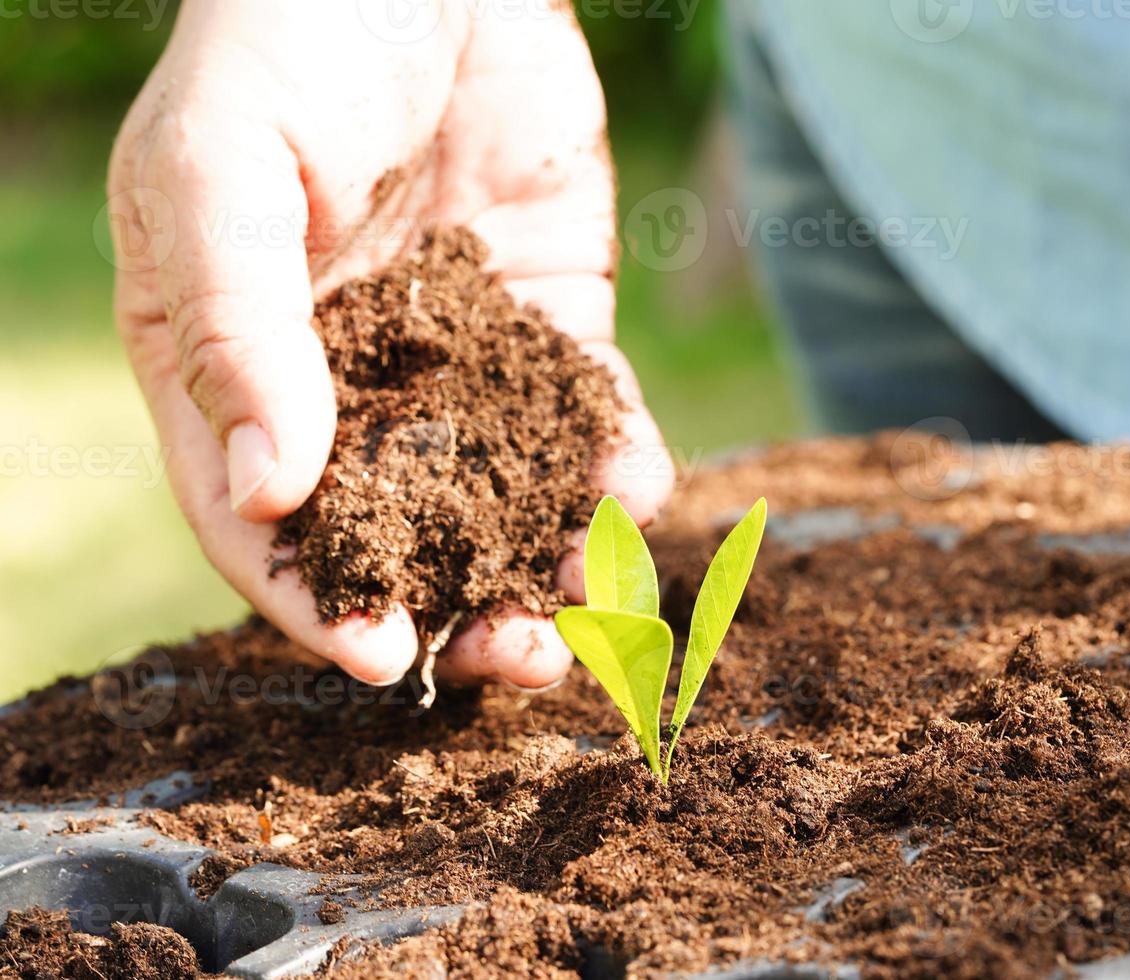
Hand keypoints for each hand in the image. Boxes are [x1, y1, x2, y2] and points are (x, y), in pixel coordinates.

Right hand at [106, 0, 672, 687]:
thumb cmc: (286, 42)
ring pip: (497, 489)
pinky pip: (581, 408)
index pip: (260, 517)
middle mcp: (345, 381)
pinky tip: (634, 482)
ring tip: (595, 602)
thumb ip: (233, 325)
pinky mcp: (545, 318)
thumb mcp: (221, 170)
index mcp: (229, 363)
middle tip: (522, 660)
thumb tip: (269, 492)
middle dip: (457, 605)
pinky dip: (610, 456)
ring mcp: (452, 357)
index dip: (314, 596)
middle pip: (395, 530)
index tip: (379, 657)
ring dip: (545, 554)